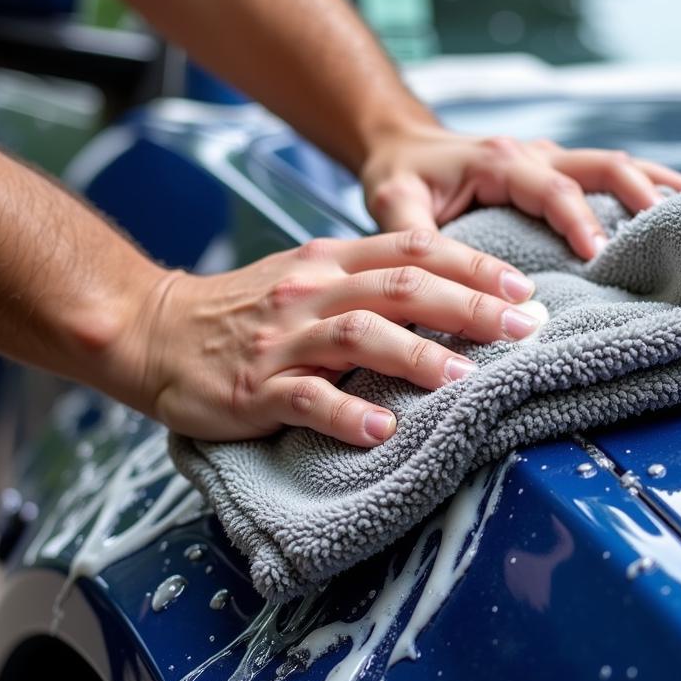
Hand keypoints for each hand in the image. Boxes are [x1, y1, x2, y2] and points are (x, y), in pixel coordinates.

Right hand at [122, 230, 538, 444]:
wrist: (156, 331)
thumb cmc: (247, 310)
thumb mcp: (309, 278)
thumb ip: (368, 281)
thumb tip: (451, 297)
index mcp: (330, 259)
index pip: (414, 249)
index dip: (474, 265)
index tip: (524, 289)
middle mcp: (311, 290)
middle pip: (399, 288)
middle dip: (468, 306)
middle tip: (523, 329)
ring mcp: (282, 339)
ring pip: (359, 337)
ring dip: (418, 357)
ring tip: (466, 378)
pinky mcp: (255, 387)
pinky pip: (306, 399)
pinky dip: (347, 414)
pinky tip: (383, 430)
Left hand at [361, 124, 680, 259]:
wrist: (400, 145)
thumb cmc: (398, 176)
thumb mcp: (392, 203)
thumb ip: (414, 238)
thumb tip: (440, 287)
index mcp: (498, 161)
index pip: (551, 188)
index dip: (579, 220)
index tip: (599, 256)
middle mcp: (532, 153)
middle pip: (600, 163)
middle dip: (639, 192)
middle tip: (673, 225)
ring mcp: (548, 159)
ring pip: (613, 163)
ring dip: (655, 183)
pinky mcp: (554, 171)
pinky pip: (604, 176)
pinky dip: (642, 187)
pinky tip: (674, 204)